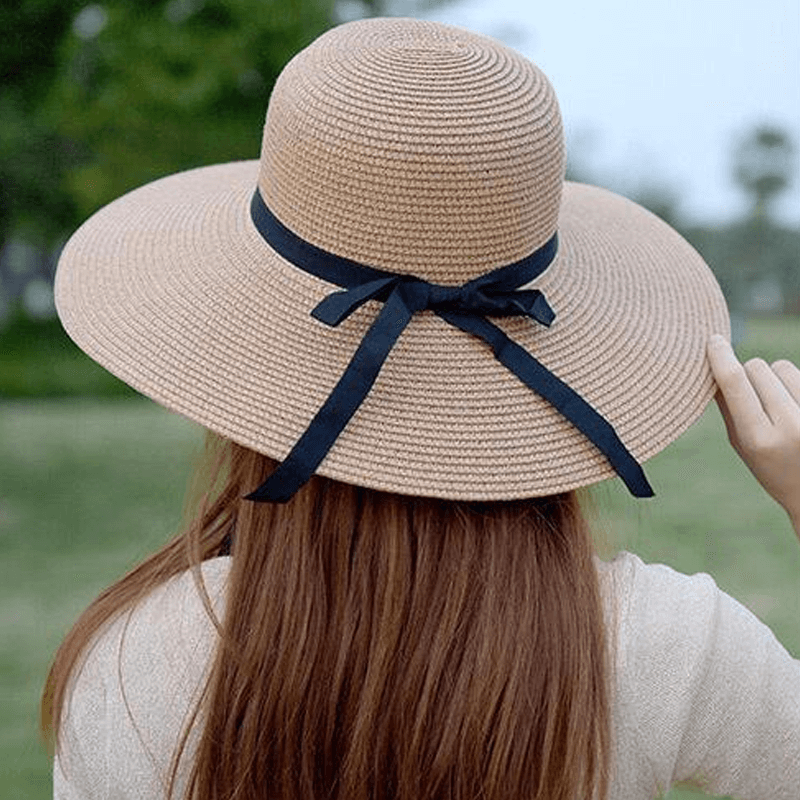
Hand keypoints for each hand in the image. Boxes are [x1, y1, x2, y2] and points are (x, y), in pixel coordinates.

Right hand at [707, 334, 799, 535]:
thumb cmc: (772, 468)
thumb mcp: (741, 445)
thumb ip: (728, 407)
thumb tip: (713, 367)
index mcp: (759, 438)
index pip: (735, 383)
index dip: (721, 358)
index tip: (713, 341)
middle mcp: (790, 424)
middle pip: (756, 368)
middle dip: (746, 374)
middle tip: (749, 396)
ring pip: (781, 366)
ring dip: (772, 377)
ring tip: (777, 403)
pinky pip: (799, 373)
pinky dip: (791, 382)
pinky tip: (793, 404)